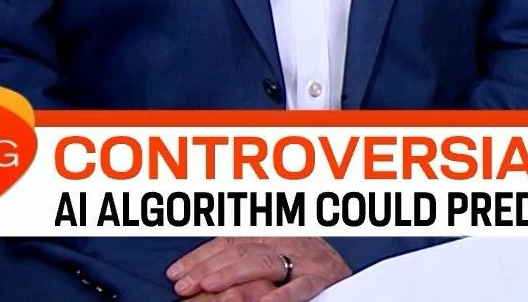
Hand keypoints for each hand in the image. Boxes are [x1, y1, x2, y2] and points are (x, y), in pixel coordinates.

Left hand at [167, 237, 350, 300]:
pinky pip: (298, 287)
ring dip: (233, 275)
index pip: (229, 240)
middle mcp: (287, 240)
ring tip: (208, 288)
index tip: (174, 274)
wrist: (354, 281)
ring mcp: (305, 259)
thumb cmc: (307, 271)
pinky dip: (279, 296)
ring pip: (263, 261)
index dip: (199, 256)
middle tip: (183, 286)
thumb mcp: (274, 259)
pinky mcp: (322, 278)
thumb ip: (244, 260)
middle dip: (207, 267)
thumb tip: (199, 276)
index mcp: (272, 233)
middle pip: (241, 249)